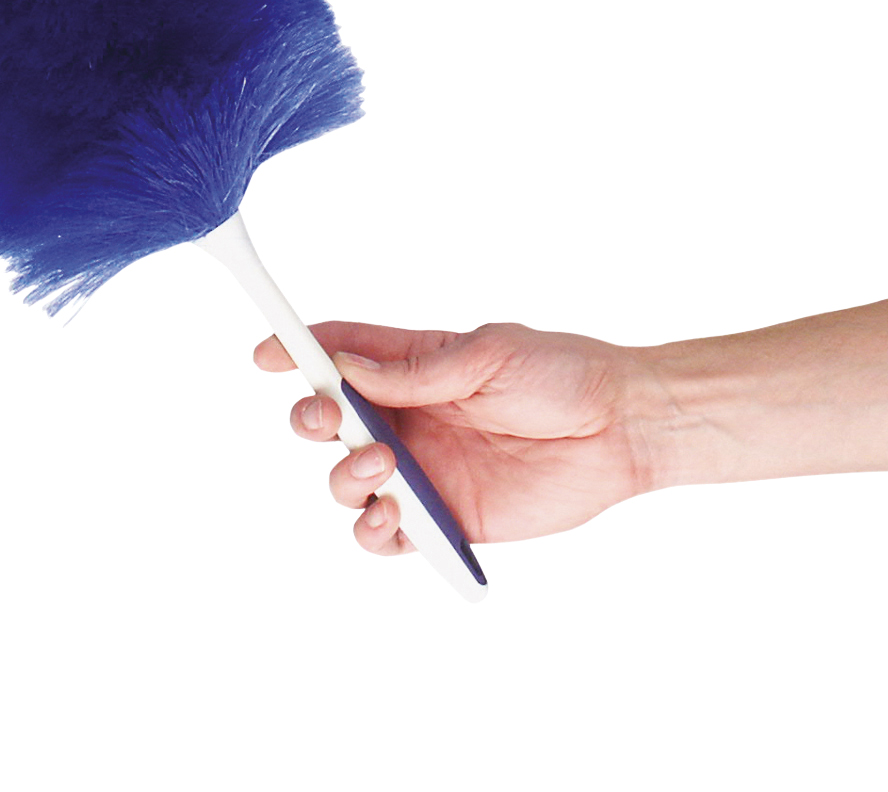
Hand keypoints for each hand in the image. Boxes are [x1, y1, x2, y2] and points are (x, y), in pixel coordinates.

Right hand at [253, 321, 655, 557]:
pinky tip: (391, 516)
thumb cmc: (562, 373)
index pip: (340, 352)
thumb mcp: (488, 353)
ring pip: (346, 482)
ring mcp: (423, 470)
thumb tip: (344, 369)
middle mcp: (408, 417)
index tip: (268, 353)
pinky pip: (387, 537)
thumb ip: (416, 370)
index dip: (297, 350)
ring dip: (345, 475)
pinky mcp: (445, 519)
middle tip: (329, 418)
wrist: (619, 429)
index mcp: (413, 365)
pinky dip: (373, 532)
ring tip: (382, 465)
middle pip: (328, 421)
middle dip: (310, 418)